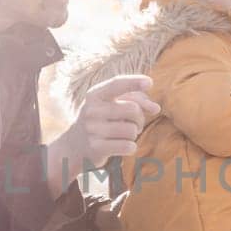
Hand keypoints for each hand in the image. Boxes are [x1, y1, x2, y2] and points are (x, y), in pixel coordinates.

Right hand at [47, 74, 159, 192]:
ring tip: (124, 134)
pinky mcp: (97, 148)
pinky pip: (128, 146)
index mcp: (94, 95)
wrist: (74, 146)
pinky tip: (121, 146)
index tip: (149, 82)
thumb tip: (156, 108)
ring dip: (134, 134)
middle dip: (140, 118)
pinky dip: (130, 147)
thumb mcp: (110, 105)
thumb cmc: (100, 121)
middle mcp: (91, 110)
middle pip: (132, 109)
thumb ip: (134, 100)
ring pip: (132, 130)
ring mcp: (93, 129)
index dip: (134, 82)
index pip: (116, 84)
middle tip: (136, 123)